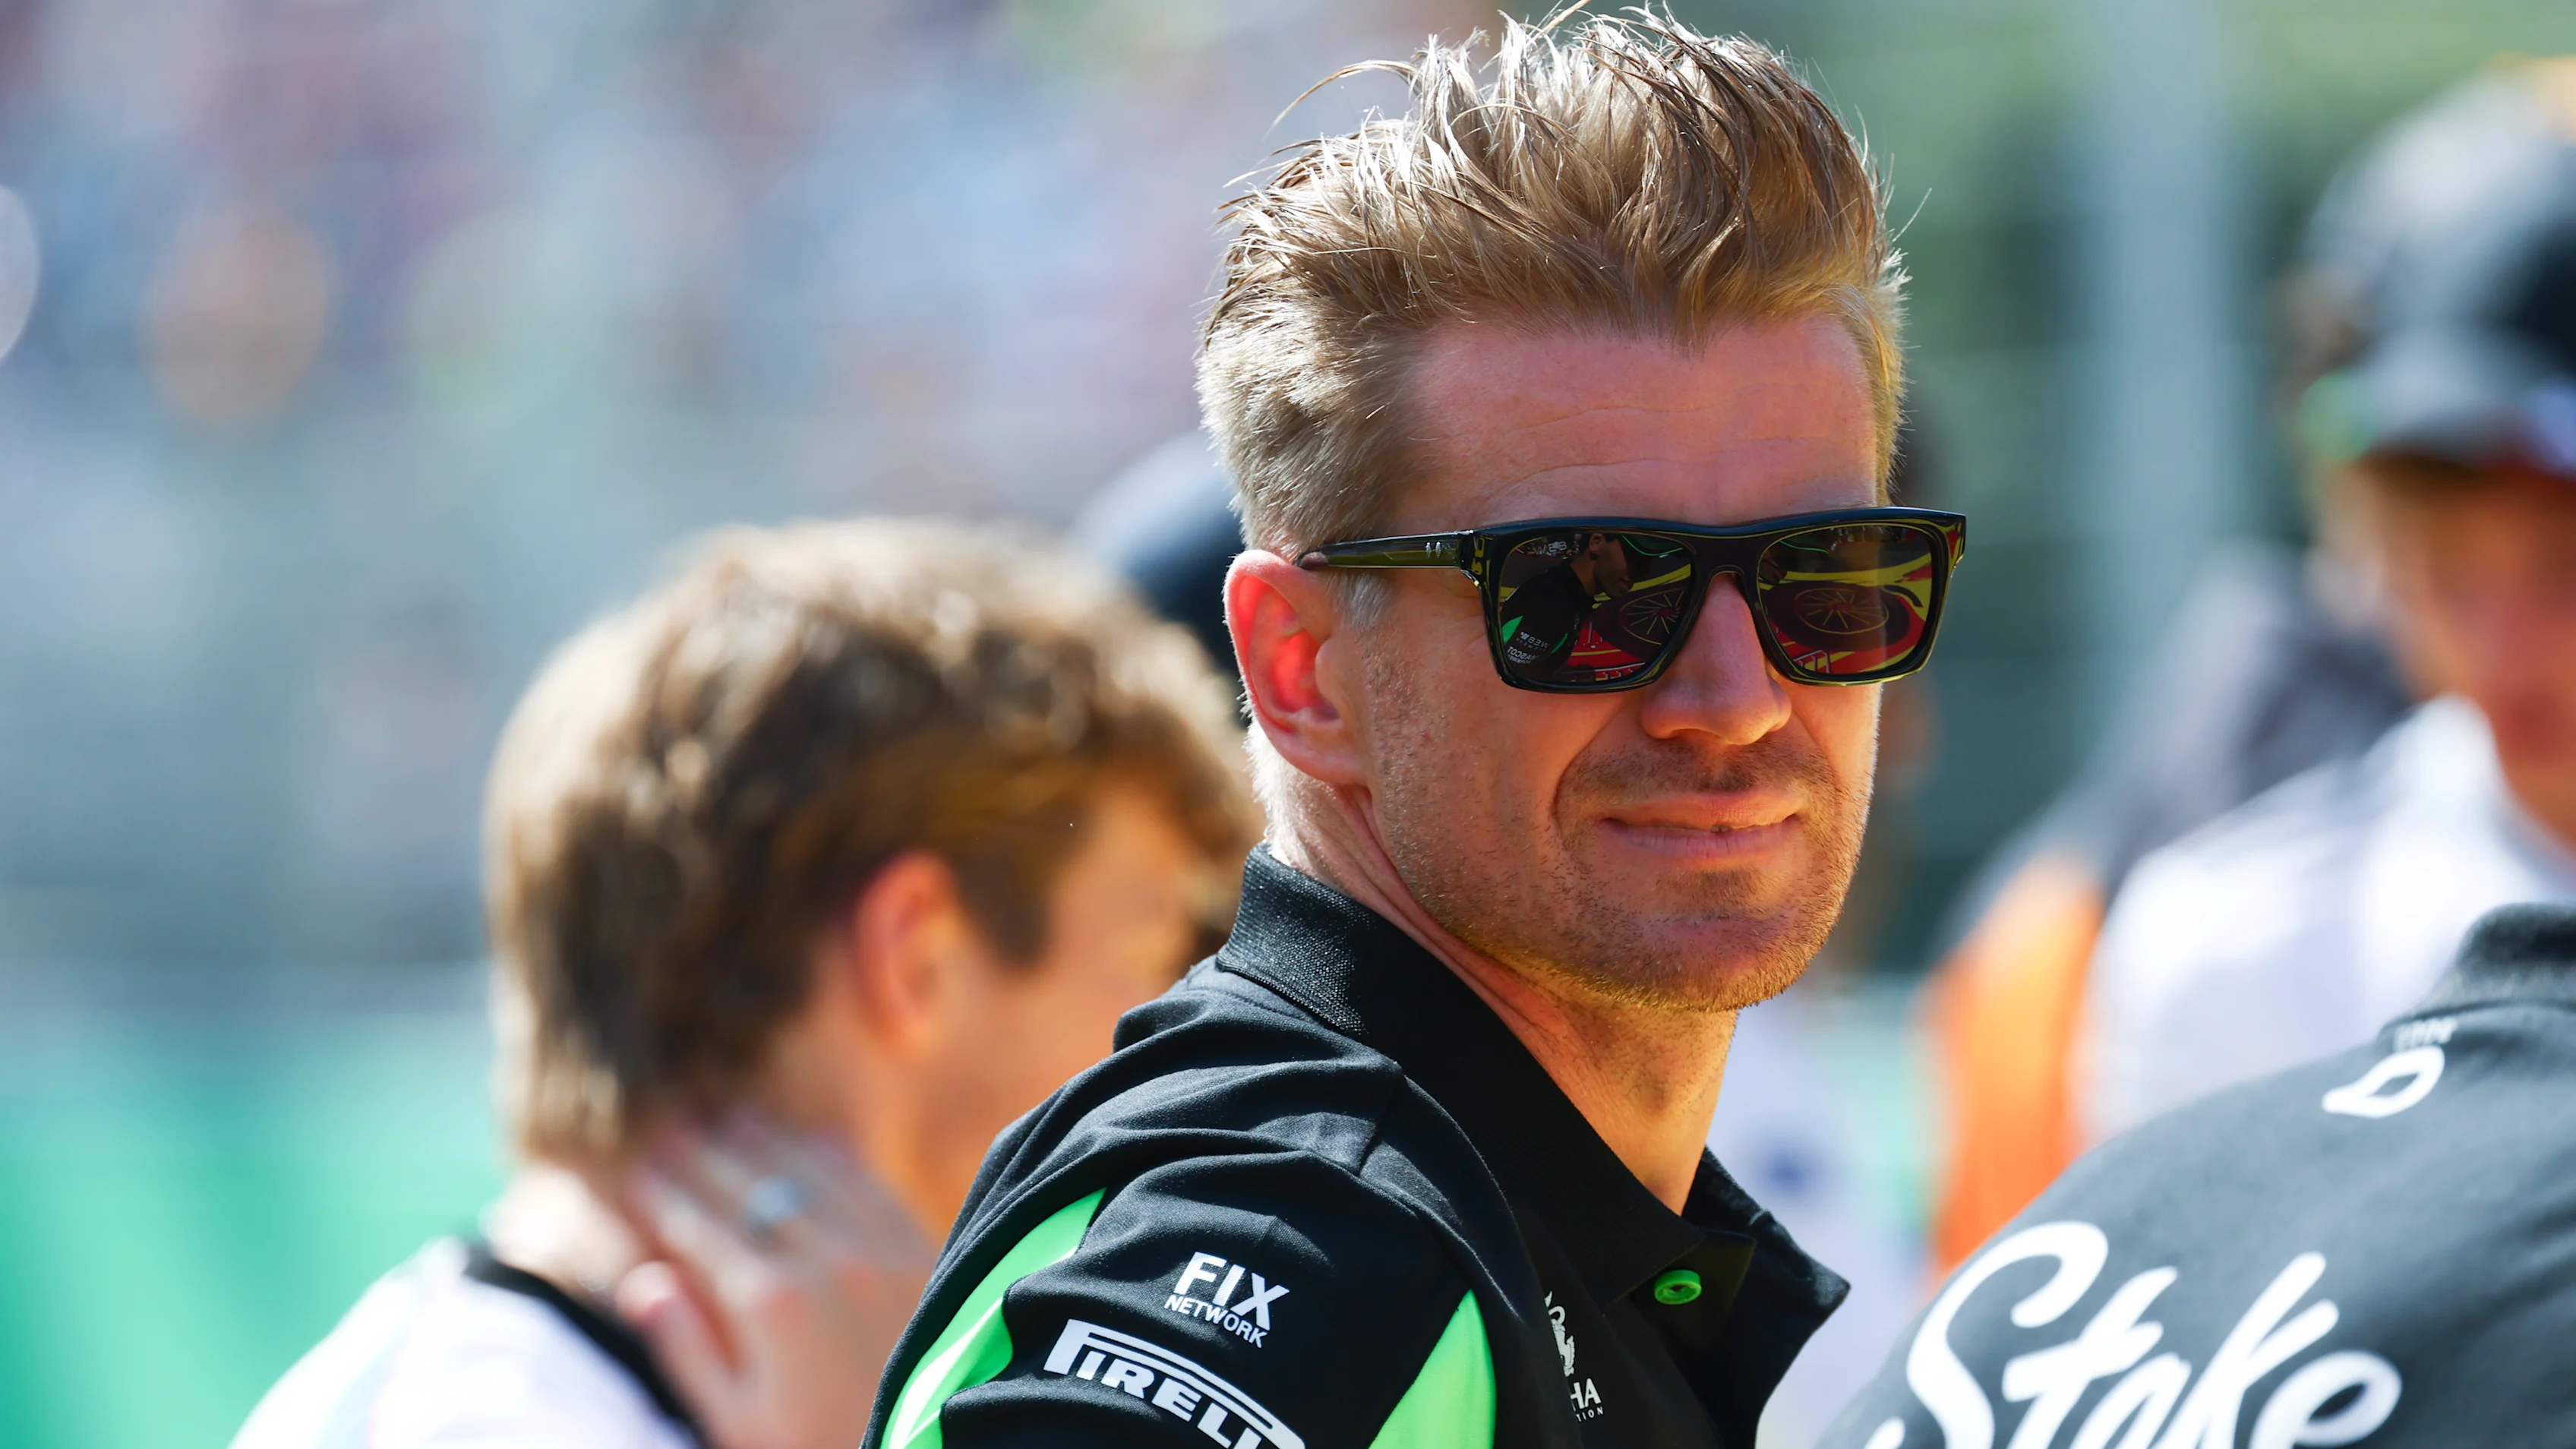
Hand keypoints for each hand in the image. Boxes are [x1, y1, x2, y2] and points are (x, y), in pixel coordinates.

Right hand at [618, 1115, 934, 1448]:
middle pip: (751, 1185)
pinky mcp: (923, 1248)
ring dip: (768, 1141)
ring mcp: (879, 1246)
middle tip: (674, 1126)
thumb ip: (688, 1348)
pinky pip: (870, 1184)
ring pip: (811, 1172)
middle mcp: (824, 1258)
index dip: (663, 1194)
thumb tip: (641, 1281)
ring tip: (734, 1120)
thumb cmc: (820, 1446)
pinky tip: (815, 1141)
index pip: (698, 1226)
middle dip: (706, 1155)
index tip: (637, 1169)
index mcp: (767, 1302)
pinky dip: (834, 1157)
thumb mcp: (738, 1418)